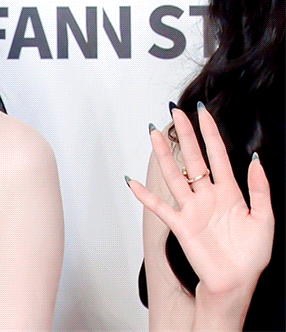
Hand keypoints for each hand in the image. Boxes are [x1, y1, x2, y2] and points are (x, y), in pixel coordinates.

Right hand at [128, 104, 273, 296]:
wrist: (236, 284)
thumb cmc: (250, 256)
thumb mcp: (264, 220)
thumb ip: (260, 190)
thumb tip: (255, 160)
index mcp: (229, 192)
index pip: (217, 155)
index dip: (210, 133)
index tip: (202, 113)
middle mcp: (207, 196)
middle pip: (193, 158)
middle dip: (185, 135)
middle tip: (176, 113)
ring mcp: (191, 208)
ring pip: (174, 175)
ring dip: (163, 155)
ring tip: (154, 134)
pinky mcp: (180, 224)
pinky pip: (158, 206)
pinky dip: (145, 195)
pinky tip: (133, 183)